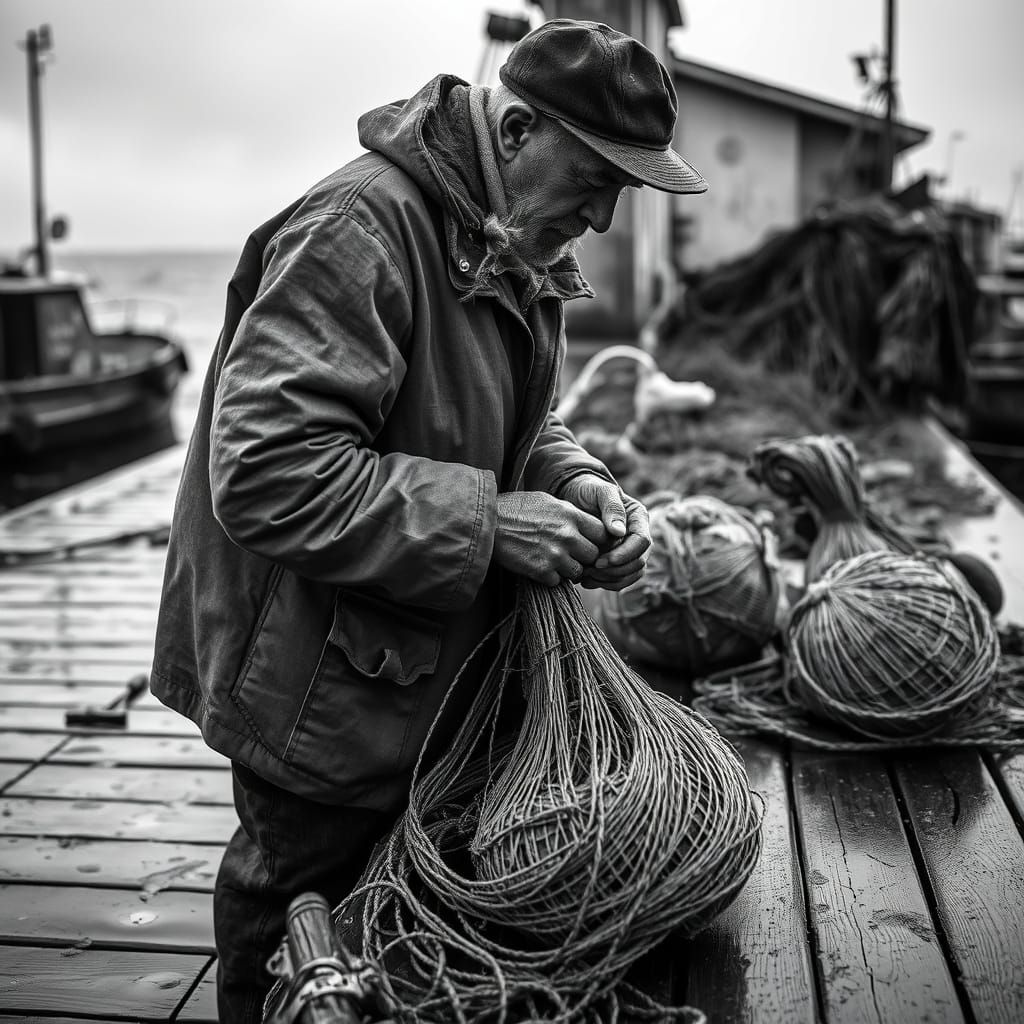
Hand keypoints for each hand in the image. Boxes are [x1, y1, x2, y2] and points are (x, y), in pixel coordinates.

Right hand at [493, 491, 606, 586]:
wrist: (487, 522)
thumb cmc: (515, 508)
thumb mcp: (547, 501)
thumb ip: (569, 513)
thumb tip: (584, 522)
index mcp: (571, 515)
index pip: (603, 533)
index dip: (598, 540)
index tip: (588, 542)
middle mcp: (567, 535)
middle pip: (594, 555)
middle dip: (584, 557)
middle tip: (571, 555)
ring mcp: (555, 555)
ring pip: (578, 572)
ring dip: (568, 570)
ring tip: (553, 561)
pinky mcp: (541, 571)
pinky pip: (557, 581)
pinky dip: (550, 577)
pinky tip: (539, 566)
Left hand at [558, 475, 650, 590]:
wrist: (577, 497)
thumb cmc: (589, 490)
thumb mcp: (599, 491)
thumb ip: (612, 507)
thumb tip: (620, 532)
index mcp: (639, 518)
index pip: (642, 542)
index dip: (625, 554)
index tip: (603, 560)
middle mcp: (638, 536)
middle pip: (639, 562)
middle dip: (616, 570)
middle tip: (591, 569)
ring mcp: (630, 550)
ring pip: (631, 574)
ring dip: (610, 580)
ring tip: (587, 576)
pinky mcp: (619, 561)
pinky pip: (620, 579)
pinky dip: (605, 583)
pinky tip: (586, 581)